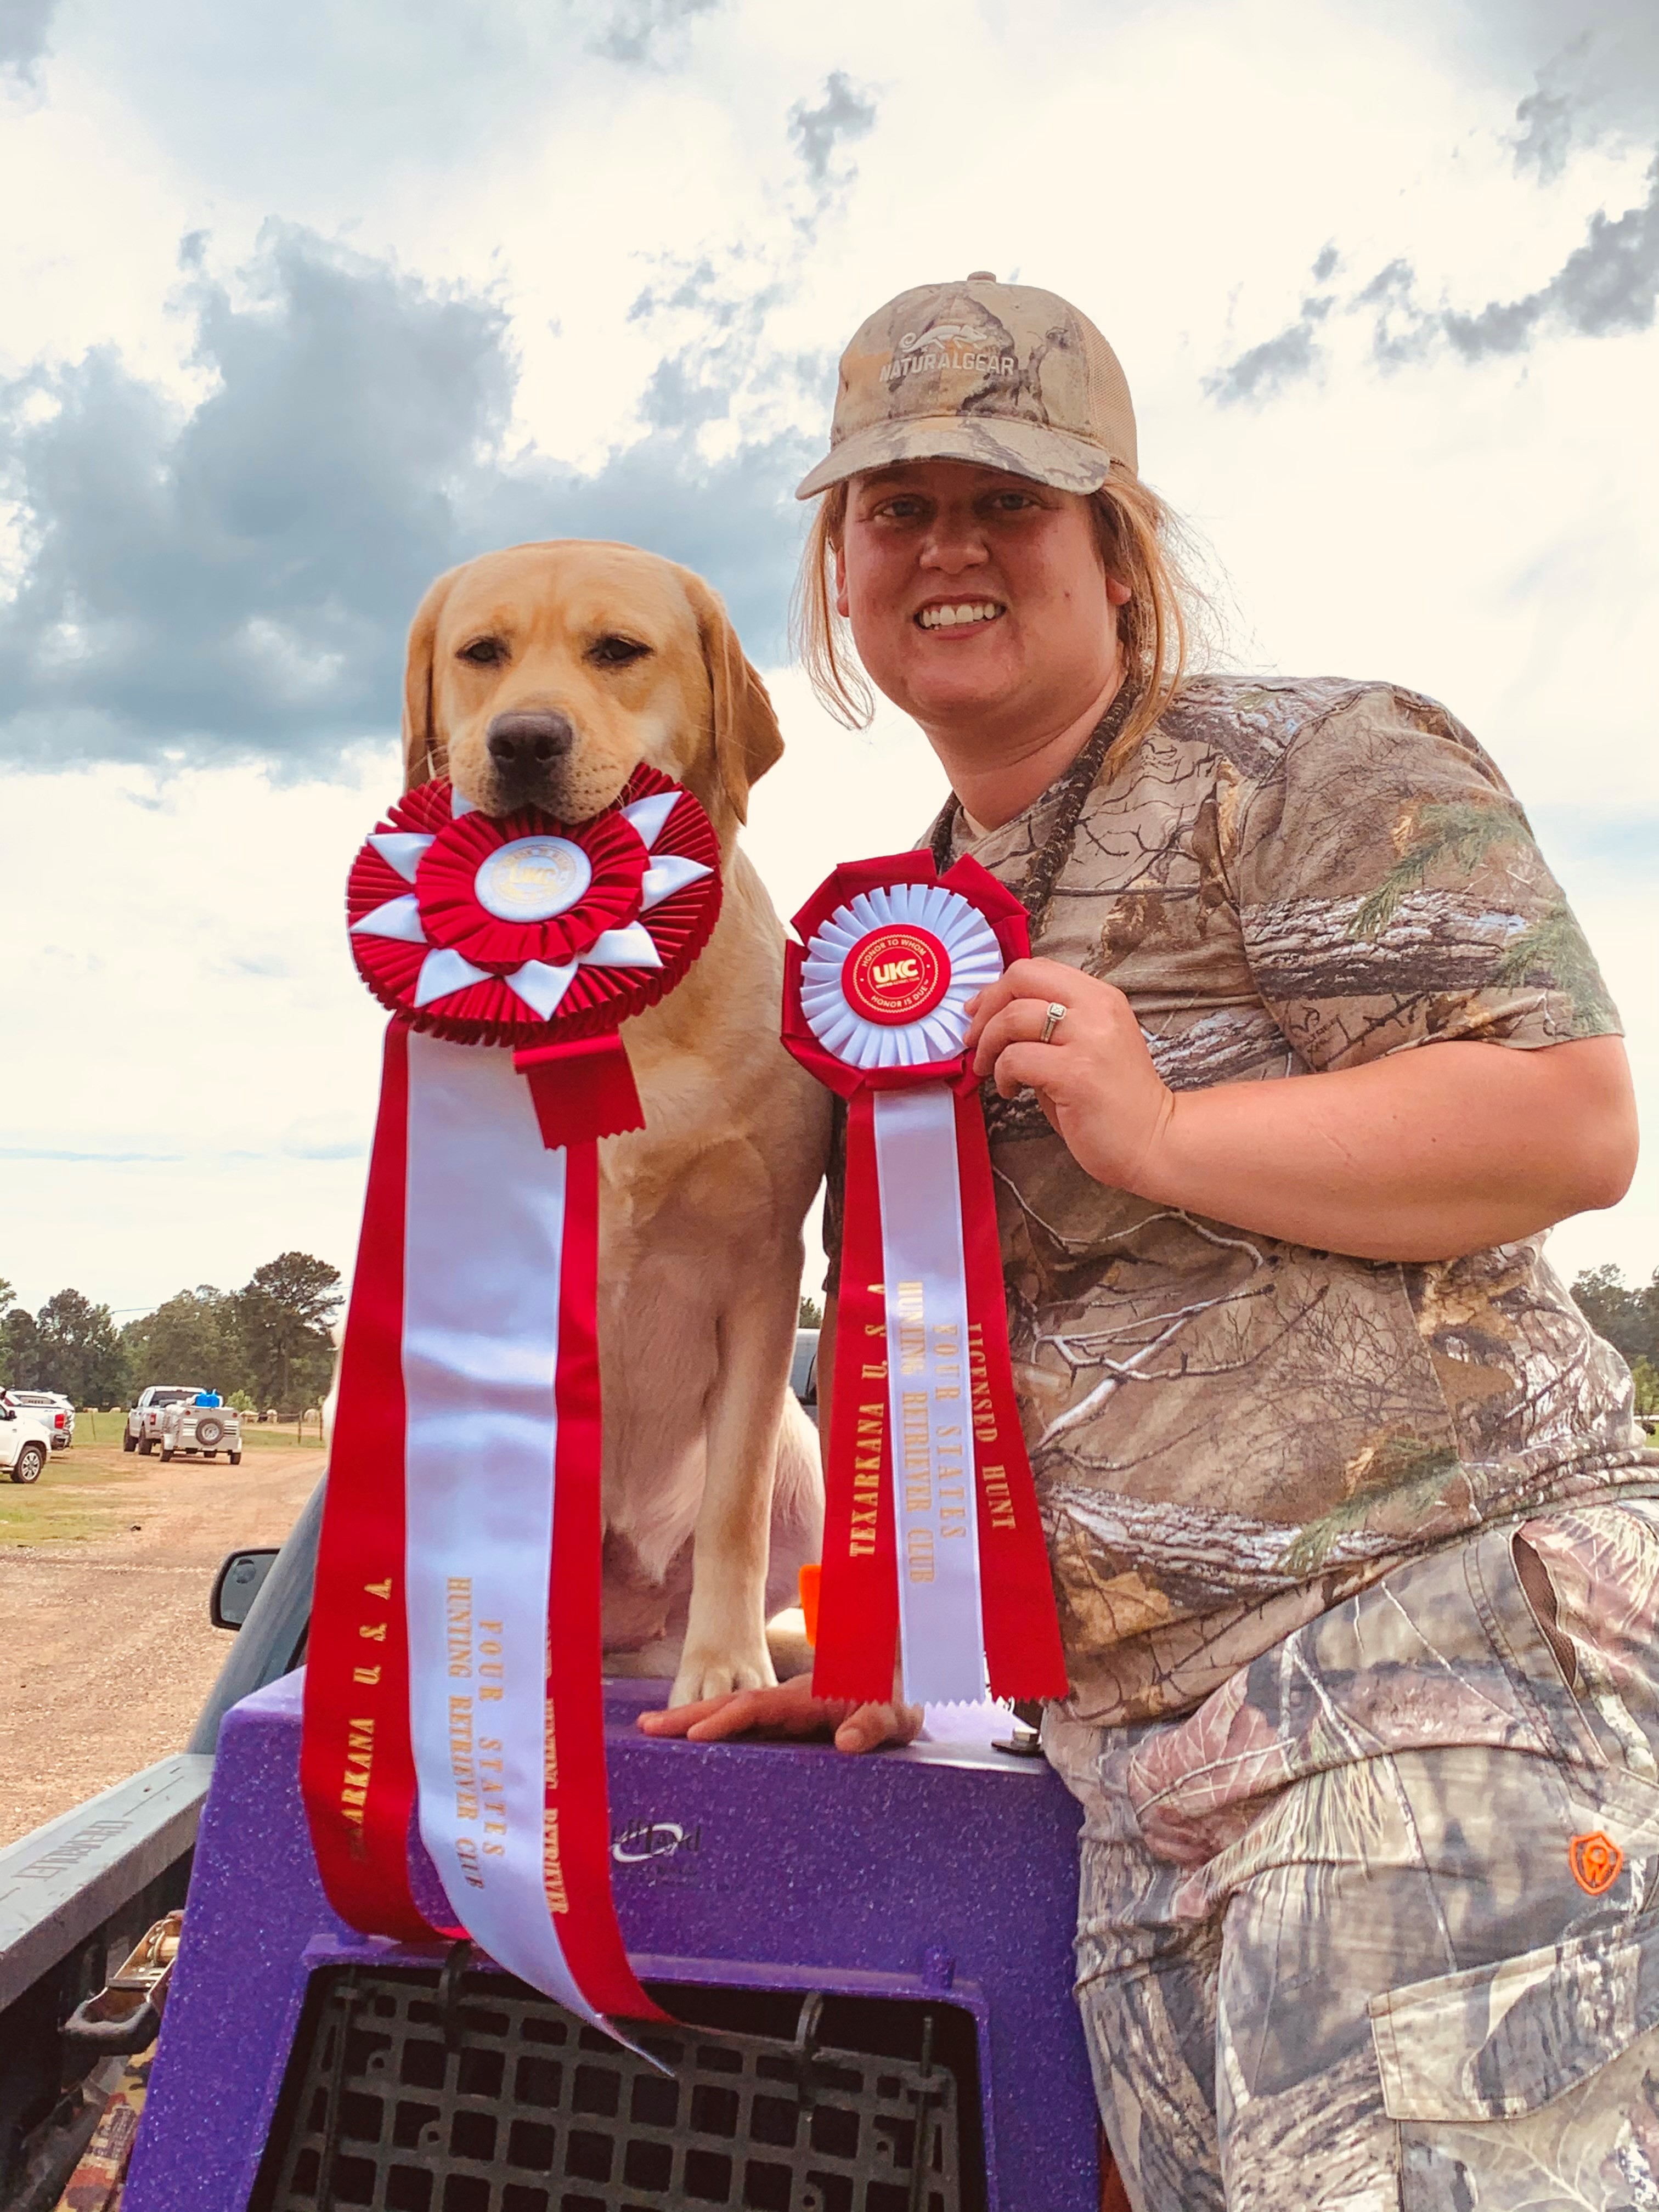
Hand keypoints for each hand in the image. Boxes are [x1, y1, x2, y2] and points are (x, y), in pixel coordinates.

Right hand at [637, 1671, 922, 1754]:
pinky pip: (747, 1728)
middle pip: (732, 1704)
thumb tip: (847, 1741)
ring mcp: (785, 1712)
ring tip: (653, 1734)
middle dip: (689, 1714)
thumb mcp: (897, 1712)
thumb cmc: (899, 1696)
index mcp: (809, 1696)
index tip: (692, 1733)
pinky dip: (715, 1732)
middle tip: (646, 1728)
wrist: (903, 1684)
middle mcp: (789, 1700)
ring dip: (693, 1721)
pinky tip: (693, 1748)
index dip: (725, 1720)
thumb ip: (875, 1722)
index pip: (759, 1706)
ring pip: (733, 1715)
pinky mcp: (787, 1725)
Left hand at [965, 957, 1173, 1191]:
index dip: (999, 988)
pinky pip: (1016, 1059)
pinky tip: (1010, 1090)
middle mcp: (1097, 1009)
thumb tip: (995, 1022)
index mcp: (1101, 998)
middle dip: (987, 1007)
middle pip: (1022, 979)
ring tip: (990, 1069)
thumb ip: (1050, 1028)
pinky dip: (1002, 1074)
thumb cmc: (1114, 1102)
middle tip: (974, 1037)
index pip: (1038, 969)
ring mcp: (1088, 1039)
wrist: (1154, 1141)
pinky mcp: (1076, 1073)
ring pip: (1013, 1017)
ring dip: (988, 1044)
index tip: (979, 1011)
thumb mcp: (1087, 1047)